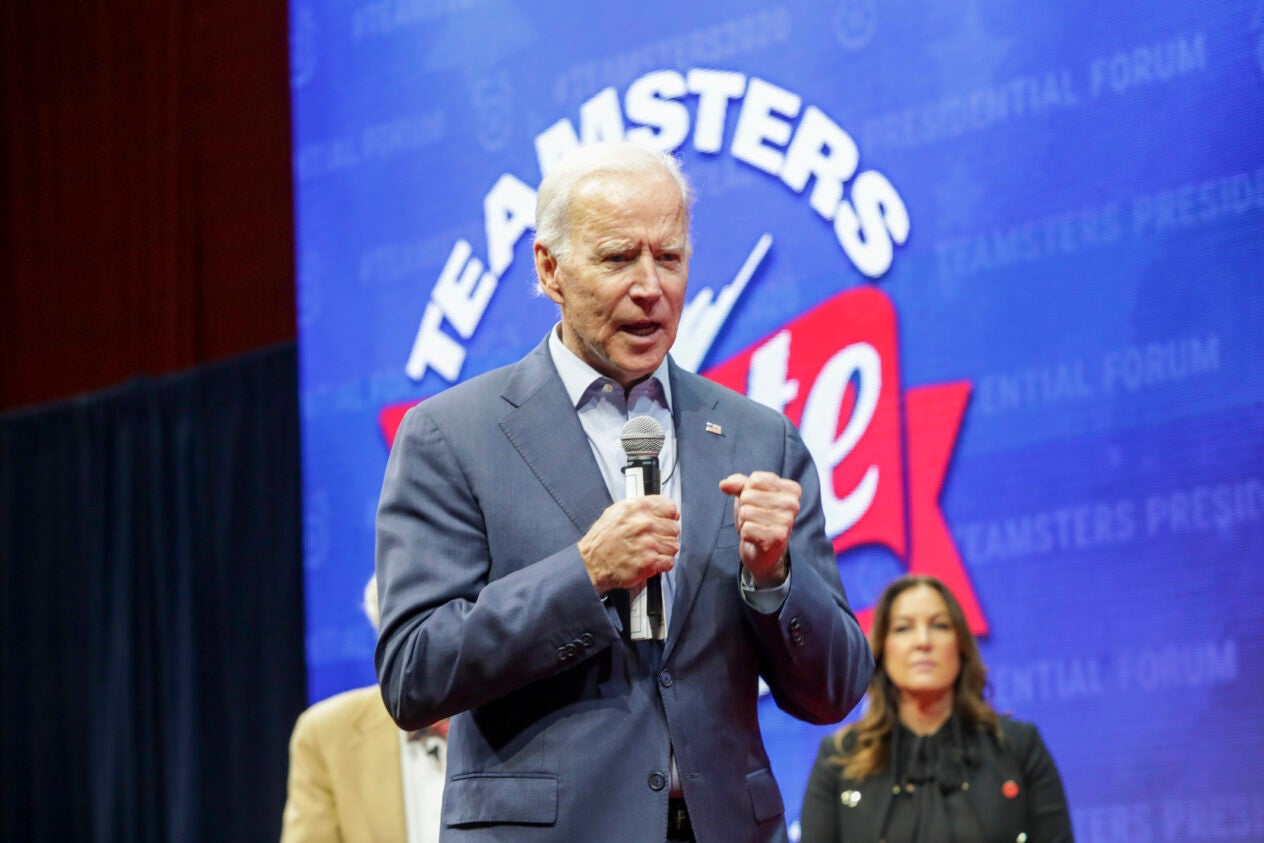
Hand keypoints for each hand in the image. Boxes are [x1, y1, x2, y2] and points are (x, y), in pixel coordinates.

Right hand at [578, 495, 679, 593]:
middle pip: (674, 528)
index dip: (669, 516)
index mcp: (637, 508)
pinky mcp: (649, 562)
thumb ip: (640, 508)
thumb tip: (659, 508)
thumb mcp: (616, 512)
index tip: (666, 521)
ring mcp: (648, 543)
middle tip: (654, 540)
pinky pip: (669, 562)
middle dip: (666, 535)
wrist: (591, 562)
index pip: (670, 508)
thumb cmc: (602, 540)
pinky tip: (651, 561)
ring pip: (673, 545)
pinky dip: (662, 564)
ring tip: (651, 551)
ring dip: (665, 550)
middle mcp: (644, 524)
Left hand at [718, 471, 798, 587]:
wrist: (762, 551)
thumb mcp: (748, 495)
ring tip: (756, 528)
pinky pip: (747, 528)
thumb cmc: (757, 518)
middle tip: (756, 519)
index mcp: (791, 489)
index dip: (748, 491)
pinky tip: (756, 538)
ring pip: (746, 512)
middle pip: (748, 496)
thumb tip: (724, 484)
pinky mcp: (778, 538)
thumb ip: (737, 484)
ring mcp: (787, 521)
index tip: (758, 503)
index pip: (755, 479)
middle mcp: (793, 504)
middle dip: (745, 508)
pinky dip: (745, 534)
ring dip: (744, 522)